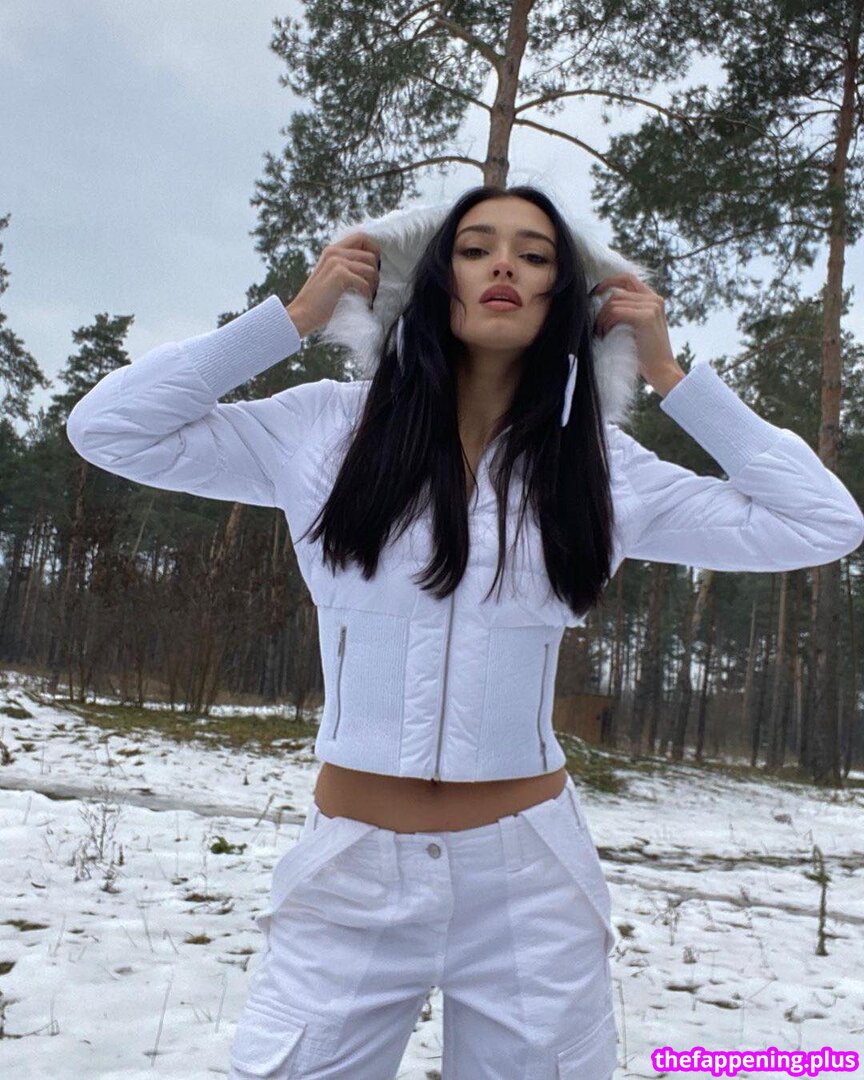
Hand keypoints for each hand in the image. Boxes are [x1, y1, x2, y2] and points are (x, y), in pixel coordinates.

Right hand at [287, 230, 381, 336]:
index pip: (361, 237)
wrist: (302, 314)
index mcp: (332, 250)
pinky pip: (365, 284)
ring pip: (371, 270)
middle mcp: (335, 252)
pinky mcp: (341, 275)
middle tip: (369, 290)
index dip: (374, 251)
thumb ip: (346, 266)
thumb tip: (373, 266)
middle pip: (371, 256)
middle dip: (375, 275)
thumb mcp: (331, 276)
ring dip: (372, 287)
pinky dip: (366, 296)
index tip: (374, 269)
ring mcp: (337, 262)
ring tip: (364, 298)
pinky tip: (360, 303)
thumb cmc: (320, 301)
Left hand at [592, 273, 684, 395]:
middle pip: (617, 292)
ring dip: (602, 318)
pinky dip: (606, 323)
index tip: (596, 292)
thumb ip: (629, 311)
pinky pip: (616, 312)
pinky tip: (605, 335)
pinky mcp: (645, 317)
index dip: (610, 282)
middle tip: (597, 327)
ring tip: (601, 334)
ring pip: (614, 302)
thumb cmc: (646, 354)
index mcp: (654, 300)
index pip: (628, 279)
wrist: (662, 370)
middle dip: (602, 309)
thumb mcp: (638, 327)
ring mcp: (651, 307)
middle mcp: (654, 299)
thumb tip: (604, 302)